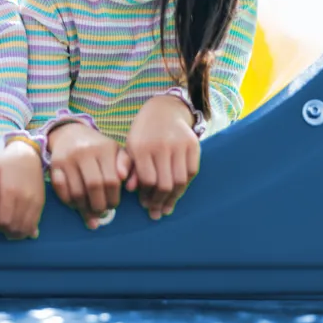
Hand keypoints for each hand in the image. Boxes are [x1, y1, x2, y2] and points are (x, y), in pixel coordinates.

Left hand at [0, 140, 44, 239]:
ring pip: (25, 228)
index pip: (3, 220)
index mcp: (11, 191)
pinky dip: (24, 230)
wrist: (27, 154)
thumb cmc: (4, 162)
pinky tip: (15, 225)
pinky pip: (34, 223)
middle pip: (14, 227)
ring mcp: (35, 201)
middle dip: (1, 230)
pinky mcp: (40, 203)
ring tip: (3, 225)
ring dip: (13, 232)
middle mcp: (26, 198)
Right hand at [47, 121, 124, 228]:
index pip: (111, 181)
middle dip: (99, 206)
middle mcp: (84, 151)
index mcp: (104, 148)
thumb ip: (125, 164)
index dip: (113, 198)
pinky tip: (76, 204)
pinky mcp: (54, 165)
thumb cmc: (98, 148)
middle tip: (101, 212)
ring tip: (90, 210)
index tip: (113, 205)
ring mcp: (67, 158)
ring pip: (76, 192)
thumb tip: (124, 178)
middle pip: (93, 187)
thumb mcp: (115, 151)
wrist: (70, 134)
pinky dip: (69, 202)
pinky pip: (61, 190)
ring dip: (84, 208)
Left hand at [122, 94, 199, 219]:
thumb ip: (129, 168)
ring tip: (167, 207)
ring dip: (174, 198)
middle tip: (156, 212)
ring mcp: (179, 144)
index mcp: (141, 147)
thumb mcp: (131, 147)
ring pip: (180, 181)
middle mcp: (161, 145)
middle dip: (160, 201)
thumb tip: (131, 189)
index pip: (147, 180)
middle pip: (164, 184)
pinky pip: (192, 172)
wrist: (164, 110)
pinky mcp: (193, 144)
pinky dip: (185, 185)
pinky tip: (178, 192)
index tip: (144, 204)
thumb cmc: (143, 133)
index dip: (146, 195)